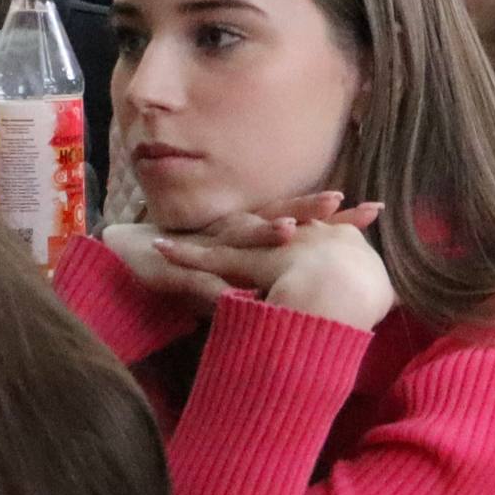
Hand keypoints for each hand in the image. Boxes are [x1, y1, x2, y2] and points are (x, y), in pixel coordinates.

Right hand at [140, 199, 391, 329]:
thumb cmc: (185, 268)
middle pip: (276, 216)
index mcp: (247, 232)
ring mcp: (204, 247)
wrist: (122, 259)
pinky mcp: (177, 268)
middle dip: (311, 211)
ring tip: (292, 229)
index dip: (332, 216)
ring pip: (238, 235)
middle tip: (349, 205)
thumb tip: (305, 290)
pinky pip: (197, 275)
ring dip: (263, 230)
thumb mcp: (233, 273)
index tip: (373, 210)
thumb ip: (263, 278)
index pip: (296, 219)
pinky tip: (231, 289)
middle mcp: (230, 231)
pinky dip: (214, 281)